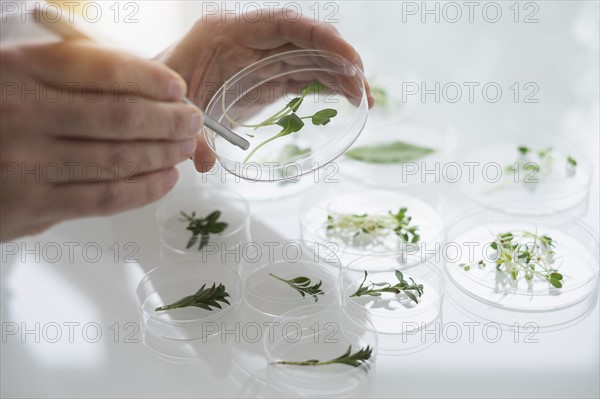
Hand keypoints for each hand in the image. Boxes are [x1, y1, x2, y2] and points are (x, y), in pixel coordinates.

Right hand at [0, 40, 200, 240]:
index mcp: (16, 70)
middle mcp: (21, 116)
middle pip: (120, 117)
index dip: (149, 77)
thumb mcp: (8, 73)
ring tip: (185, 147)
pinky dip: (143, 189)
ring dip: (163, 154)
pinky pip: (104, 199)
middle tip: (192, 120)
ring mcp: (26, 166)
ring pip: (118, 160)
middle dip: (169, 119)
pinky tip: (165, 180)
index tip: (176, 86)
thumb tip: (137, 81)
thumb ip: (63, 72)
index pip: (102, 69)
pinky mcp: (30, 208)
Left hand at [157, 10, 373, 171]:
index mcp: (228, 32)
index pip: (282, 24)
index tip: (347, 56)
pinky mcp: (267, 78)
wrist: (156, 92)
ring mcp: (262, 59)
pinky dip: (326, 86)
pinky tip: (346, 99)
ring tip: (363, 99)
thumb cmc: (162, 88)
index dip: (318, 36)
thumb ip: (191, 134)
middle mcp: (251, 40)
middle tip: (361, 87)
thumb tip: (205, 164)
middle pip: (304, 39)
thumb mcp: (176, 107)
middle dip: (338, 58)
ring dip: (338, 75)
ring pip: (310, 58)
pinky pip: (303, 76)